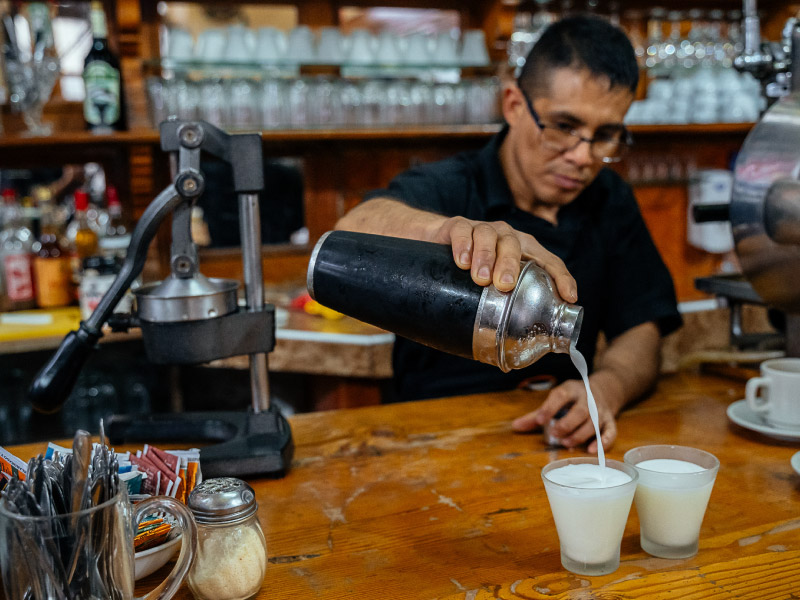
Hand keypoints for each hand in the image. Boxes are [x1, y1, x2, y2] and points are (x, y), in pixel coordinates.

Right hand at [431, 216, 576, 299]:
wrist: (434, 243)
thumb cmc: (469, 270)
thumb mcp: (488, 287)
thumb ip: (501, 308)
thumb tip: (506, 358)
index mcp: (523, 251)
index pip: (548, 261)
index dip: (561, 277)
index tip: (569, 297)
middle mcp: (506, 237)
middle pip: (515, 245)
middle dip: (512, 265)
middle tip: (504, 286)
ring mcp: (482, 229)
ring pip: (489, 236)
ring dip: (487, 257)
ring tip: (481, 278)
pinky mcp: (458, 227)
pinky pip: (463, 232)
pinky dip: (464, 246)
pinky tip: (462, 262)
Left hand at [511, 379, 617, 453]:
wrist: (605, 390)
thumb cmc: (574, 399)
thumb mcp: (557, 400)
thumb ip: (537, 415)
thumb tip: (515, 426)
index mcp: (571, 389)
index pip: (561, 395)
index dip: (550, 408)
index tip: (540, 421)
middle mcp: (588, 398)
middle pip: (581, 411)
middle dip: (568, 424)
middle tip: (555, 434)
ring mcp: (601, 410)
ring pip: (594, 422)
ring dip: (580, 434)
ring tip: (567, 443)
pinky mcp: (611, 421)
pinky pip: (610, 432)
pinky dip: (603, 442)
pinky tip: (591, 451)